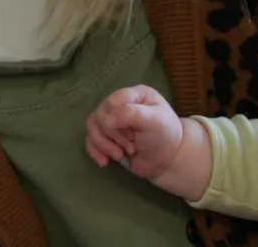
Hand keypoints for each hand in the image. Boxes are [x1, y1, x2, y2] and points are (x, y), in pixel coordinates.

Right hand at [85, 85, 211, 199]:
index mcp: (133, 95)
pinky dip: (95, 152)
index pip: (112, 101)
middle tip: (131, 147)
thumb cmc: (165, 135)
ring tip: (120, 155)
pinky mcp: (106, 137)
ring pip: (92, 127)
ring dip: (104, 145)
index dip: (116, 120)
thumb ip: (132, 114)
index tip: (131, 136)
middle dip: (113, 136)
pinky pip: (90, 140)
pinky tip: (105, 162)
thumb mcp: (155, 120)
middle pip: (100, 115)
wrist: (167, 160)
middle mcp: (120, 104)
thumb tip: (105, 120)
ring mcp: (111, 121)